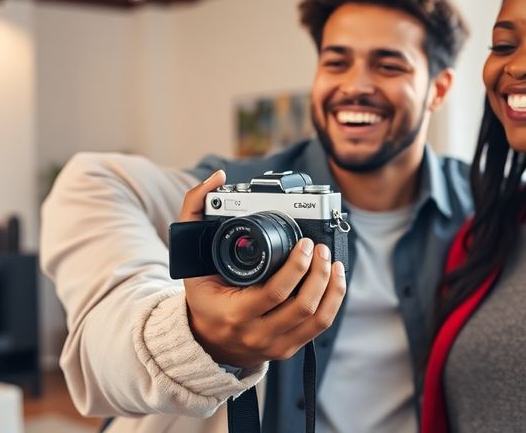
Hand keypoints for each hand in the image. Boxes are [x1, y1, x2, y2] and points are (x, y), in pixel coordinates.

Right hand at [178, 170, 346, 367]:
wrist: (205, 340)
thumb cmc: (203, 295)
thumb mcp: (190, 256)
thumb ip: (195, 212)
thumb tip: (216, 178)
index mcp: (232, 313)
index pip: (274, 293)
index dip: (297, 267)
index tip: (305, 242)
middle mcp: (255, 333)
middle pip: (302, 306)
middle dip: (318, 272)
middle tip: (320, 248)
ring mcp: (274, 344)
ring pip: (316, 319)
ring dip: (331, 287)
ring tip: (331, 261)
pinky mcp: (288, 348)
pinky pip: (319, 327)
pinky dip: (333, 300)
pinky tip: (335, 280)